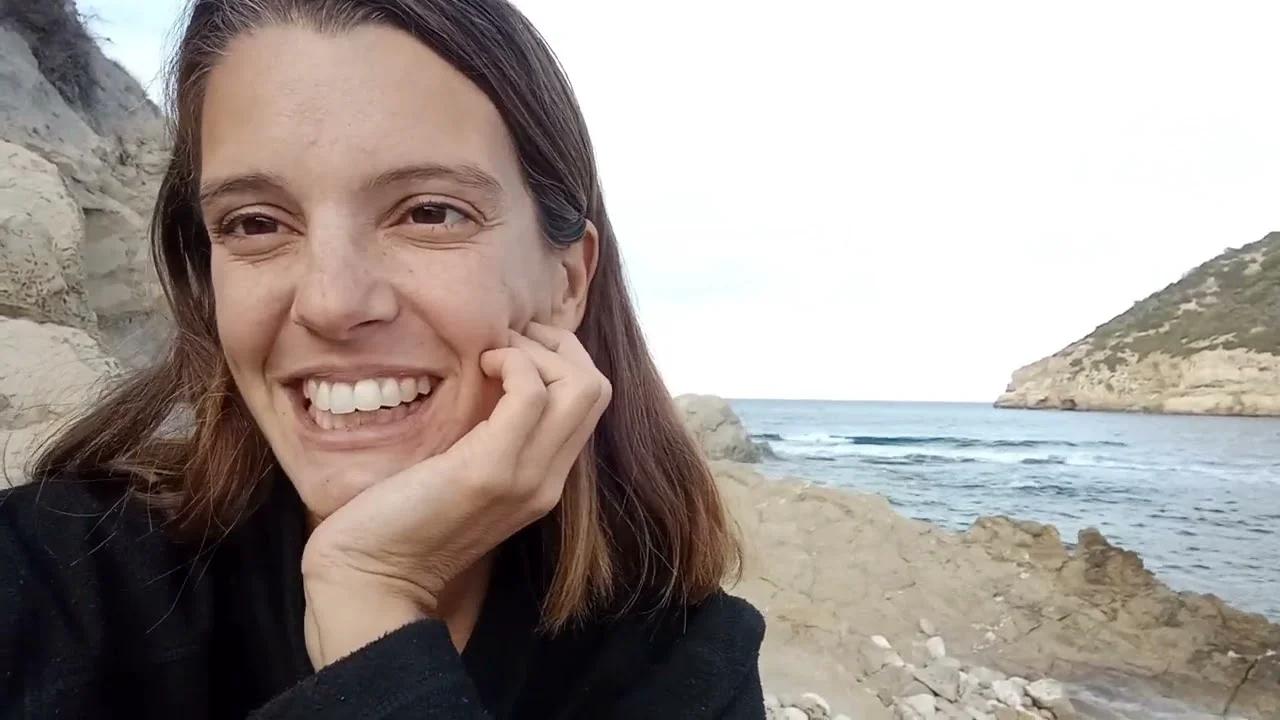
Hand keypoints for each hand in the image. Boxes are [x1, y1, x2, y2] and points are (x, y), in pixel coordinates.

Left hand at [298, 323, 610, 666]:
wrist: (370, 578)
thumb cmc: (398, 520)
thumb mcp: (459, 472)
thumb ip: (486, 437)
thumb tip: (488, 379)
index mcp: (542, 480)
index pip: (589, 403)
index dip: (561, 359)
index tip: (512, 347)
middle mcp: (547, 481)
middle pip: (596, 389)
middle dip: (558, 345)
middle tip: (507, 339)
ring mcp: (526, 477)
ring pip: (581, 387)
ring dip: (536, 350)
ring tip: (492, 352)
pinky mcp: (491, 470)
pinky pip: (531, 394)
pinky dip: (513, 362)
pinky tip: (480, 364)